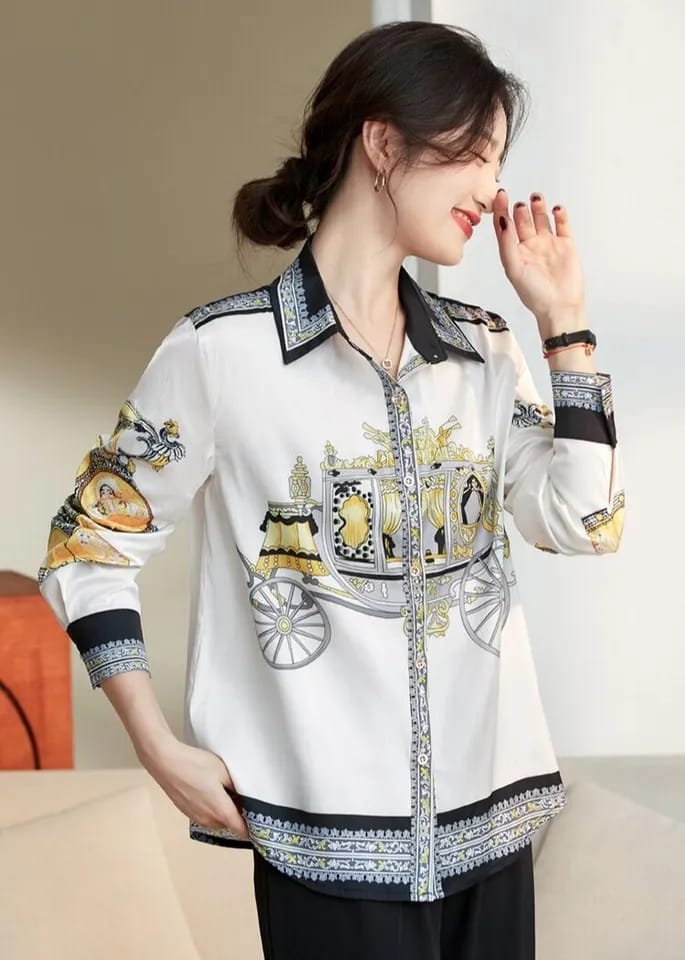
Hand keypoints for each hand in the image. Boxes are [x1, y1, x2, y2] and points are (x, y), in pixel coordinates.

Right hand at [140, 736, 249, 838]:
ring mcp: (196, 816)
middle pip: (229, 825)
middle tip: (244, 799)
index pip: (241, 830)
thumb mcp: (223, 771)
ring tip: (226, 792)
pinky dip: (211, 808)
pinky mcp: (186, 811)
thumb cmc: (194, 765)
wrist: (165, 762)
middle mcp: (208, 819)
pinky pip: (205, 814)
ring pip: (216, 820)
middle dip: (238, 816)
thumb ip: (237, 786)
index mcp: (220, 811)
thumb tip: (246, 796)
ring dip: (223, 812)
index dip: (253, 829)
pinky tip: (210, 791)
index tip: (260, 822)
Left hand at [493, 190, 585, 326]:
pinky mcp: (566, 245)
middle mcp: (530, 246)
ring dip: (538, 207)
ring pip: (541, 219)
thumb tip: (503, 220)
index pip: (505, 227)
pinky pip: (562, 225)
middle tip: (520, 204)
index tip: (501, 195)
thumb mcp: (514, 269)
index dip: (501, 210)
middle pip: (523, 220)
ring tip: (536, 198)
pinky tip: (556, 209)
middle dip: (520, 210)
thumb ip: (507, 244)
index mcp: (514, 252)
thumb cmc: (534, 294)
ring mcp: (548, 244)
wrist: (560, 307)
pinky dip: (560, 215)